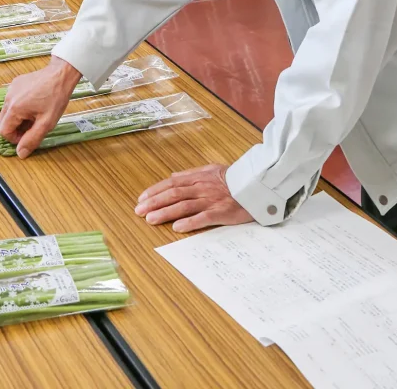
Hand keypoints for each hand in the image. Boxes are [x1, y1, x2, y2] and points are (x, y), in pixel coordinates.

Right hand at [0, 57, 81, 156]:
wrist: (61, 74)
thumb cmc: (56, 96)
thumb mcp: (47, 123)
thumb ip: (32, 139)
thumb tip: (20, 153)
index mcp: (14, 108)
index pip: (3, 132)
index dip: (15, 139)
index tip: (29, 136)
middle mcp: (8, 98)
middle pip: (2, 122)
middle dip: (15, 129)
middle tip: (32, 126)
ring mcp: (11, 89)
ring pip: (7, 112)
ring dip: (17, 118)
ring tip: (35, 115)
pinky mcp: (15, 83)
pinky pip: (12, 101)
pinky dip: (19, 107)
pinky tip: (34, 104)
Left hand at [134, 163, 254, 232]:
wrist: (257, 183)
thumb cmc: (234, 178)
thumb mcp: (211, 170)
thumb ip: (191, 174)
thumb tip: (173, 176)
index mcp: (198, 177)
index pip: (171, 183)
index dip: (155, 191)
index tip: (142, 199)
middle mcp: (201, 187)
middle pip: (173, 194)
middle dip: (154, 202)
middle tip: (139, 211)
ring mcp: (211, 200)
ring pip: (183, 205)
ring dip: (165, 212)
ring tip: (151, 219)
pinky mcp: (221, 212)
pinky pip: (203, 218)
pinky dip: (189, 222)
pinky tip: (177, 228)